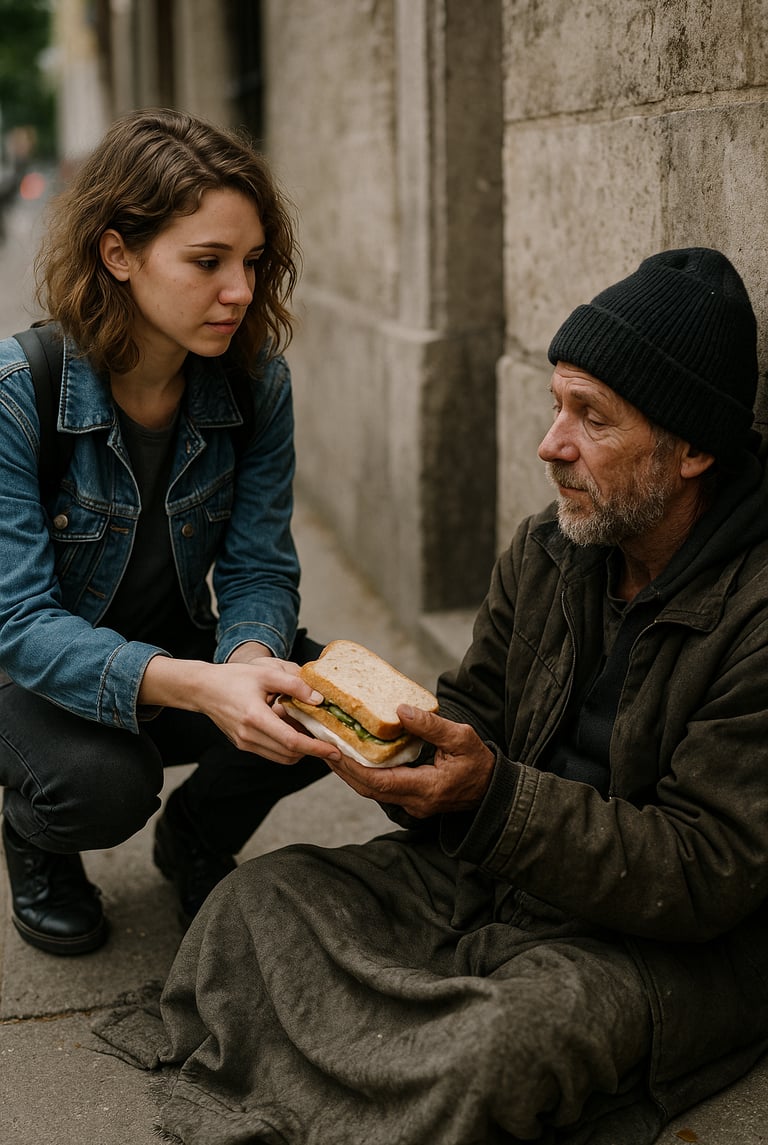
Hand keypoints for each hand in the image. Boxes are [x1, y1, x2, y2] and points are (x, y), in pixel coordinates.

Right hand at [139, 654, 341, 765]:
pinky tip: (293, 731)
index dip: (316, 748)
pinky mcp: (243, 745)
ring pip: (282, 757)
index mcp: (255, 718)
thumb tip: (318, 699)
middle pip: (289, 754)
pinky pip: (272, 752)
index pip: (292, 741)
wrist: (204, 689)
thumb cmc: (234, 678)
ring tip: (312, 735)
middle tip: (330, 743)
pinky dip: (287, 747)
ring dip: (300, 751)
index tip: (334, 751)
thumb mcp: (266, 673)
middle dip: (312, 752)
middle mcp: (249, 736)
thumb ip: (294, 684)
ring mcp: (245, 743)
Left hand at [326, 704, 494, 817]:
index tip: (333, 748)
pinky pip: (381, 789)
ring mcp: (412, 805)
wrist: (494, 791)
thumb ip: (431, 726)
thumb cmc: (480, 762)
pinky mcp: (412, 800)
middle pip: (367, 789)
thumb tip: (400, 710)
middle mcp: (414, 802)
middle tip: (322, 745)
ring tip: (331, 749)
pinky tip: (354, 757)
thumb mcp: (461, 738)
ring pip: (371, 791)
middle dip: (342, 769)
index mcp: (425, 788)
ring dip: (350, 772)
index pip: (377, 782)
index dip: (352, 766)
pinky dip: (364, 774)